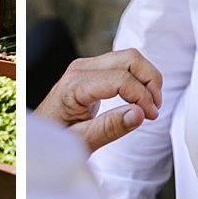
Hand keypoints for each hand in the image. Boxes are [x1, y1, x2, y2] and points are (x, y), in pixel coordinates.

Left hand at [35, 51, 161, 152]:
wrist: (42, 132)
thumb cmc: (57, 137)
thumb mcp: (82, 140)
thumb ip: (110, 128)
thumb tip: (139, 113)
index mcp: (74, 85)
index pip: (120, 79)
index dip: (142, 96)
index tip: (151, 116)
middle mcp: (81, 68)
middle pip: (130, 59)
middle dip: (150, 81)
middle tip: (155, 108)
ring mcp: (87, 66)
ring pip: (130, 58)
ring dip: (147, 78)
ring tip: (150, 104)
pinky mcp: (93, 69)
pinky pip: (123, 64)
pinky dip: (138, 78)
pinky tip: (140, 99)